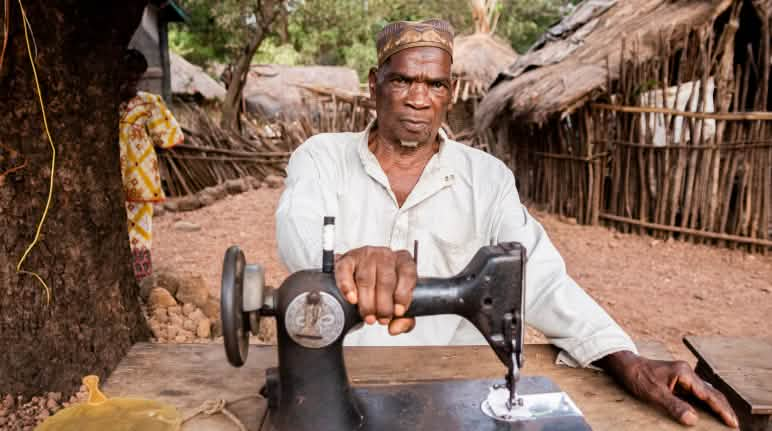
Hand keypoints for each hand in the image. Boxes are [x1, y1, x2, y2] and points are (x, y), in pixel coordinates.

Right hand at [335, 247, 416, 334]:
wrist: (358, 278)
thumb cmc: (382, 289)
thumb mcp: (398, 303)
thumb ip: (404, 319)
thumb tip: (395, 328)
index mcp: (403, 261)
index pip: (408, 274)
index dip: (403, 295)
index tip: (398, 312)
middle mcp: (386, 255)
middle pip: (386, 280)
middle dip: (383, 304)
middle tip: (381, 319)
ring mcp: (366, 255)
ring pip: (366, 279)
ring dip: (367, 302)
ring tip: (368, 316)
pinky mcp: (348, 259)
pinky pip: (345, 271)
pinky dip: (347, 286)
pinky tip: (352, 299)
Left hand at [596, 351, 737, 427]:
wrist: (624, 365)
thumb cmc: (637, 377)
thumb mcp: (654, 394)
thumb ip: (674, 406)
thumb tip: (693, 420)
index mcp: (684, 373)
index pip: (709, 395)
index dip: (722, 410)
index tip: (733, 423)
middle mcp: (686, 373)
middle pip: (711, 392)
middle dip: (723, 408)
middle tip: (734, 424)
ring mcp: (682, 376)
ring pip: (704, 392)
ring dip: (715, 406)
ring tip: (725, 420)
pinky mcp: (677, 380)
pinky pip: (695, 393)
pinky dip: (704, 403)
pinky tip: (707, 412)